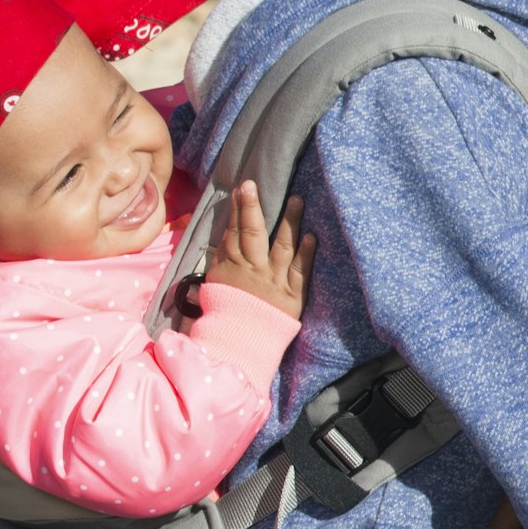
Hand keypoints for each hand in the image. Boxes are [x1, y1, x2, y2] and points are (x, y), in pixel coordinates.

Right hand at [198, 183, 310, 317]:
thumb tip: (226, 234)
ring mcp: (274, 280)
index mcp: (232, 266)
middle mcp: (253, 270)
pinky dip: (305, 254)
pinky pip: (300, 271)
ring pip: (281, 246)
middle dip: (252, 207)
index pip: (234, 232)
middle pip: (252, 233)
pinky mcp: (293, 295)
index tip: (242, 188)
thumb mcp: (216, 283)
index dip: (238, 209)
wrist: (239, 343)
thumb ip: (222, 258)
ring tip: (297, 199)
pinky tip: (311, 236)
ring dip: (290, 222)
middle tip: (253, 185)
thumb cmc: (227, 311)